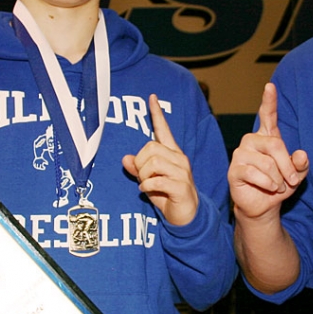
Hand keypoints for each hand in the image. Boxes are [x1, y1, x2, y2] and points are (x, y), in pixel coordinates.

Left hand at [122, 94, 198, 225]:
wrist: (187, 216)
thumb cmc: (167, 195)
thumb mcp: (148, 180)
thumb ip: (137, 169)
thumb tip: (125, 159)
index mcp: (172, 153)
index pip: (164, 129)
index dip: (157, 114)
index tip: (152, 97)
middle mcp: (179, 159)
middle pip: (151, 148)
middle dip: (140, 163)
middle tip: (143, 177)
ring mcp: (182, 172)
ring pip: (153, 163)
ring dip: (143, 176)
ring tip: (147, 185)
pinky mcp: (181, 187)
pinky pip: (157, 180)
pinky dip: (147, 186)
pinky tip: (147, 191)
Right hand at [229, 83, 308, 220]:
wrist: (263, 206)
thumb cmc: (280, 186)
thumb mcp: (296, 175)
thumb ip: (301, 165)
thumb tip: (302, 155)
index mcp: (267, 137)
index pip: (268, 115)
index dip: (269, 101)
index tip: (270, 86)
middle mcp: (252, 141)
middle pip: (274, 145)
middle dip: (287, 166)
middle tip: (293, 180)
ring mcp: (241, 154)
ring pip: (266, 162)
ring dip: (277, 178)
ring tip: (278, 186)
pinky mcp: (234, 170)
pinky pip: (254, 173)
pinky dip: (267, 183)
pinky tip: (268, 188)